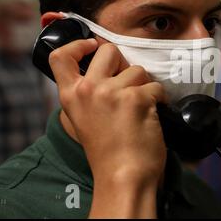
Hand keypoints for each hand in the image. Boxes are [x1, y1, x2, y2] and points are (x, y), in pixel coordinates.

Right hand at [49, 39, 166, 217]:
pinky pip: (156, 87)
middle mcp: (89, 89)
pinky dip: (159, 99)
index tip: (92, 46)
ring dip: (144, 86)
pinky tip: (153, 115)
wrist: (123, 176)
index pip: (60, 56)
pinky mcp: (138, 99)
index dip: (78, 44)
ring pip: (138, 70)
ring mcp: (114, 92)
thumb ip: (89, 93)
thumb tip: (109, 69)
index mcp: (71, 95)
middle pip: (108, 51)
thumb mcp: (85, 119)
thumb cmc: (108, 152)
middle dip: (123, 63)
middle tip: (128, 84)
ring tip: (140, 108)